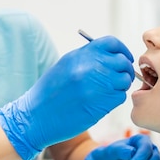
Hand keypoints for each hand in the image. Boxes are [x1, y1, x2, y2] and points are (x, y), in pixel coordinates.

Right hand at [0, 36, 134, 159]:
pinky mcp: (102, 103)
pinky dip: (115, 100)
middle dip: (124, 70)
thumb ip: (86, 59)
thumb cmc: (49, 93)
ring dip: (120, 86)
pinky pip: (120, 97)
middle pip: (122, 62)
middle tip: (119, 79)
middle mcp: (90, 66)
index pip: (111, 43)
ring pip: (124, 80)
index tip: (123, 58)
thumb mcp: (64, 66)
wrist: (36, 117)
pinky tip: (102, 103)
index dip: (122, 50)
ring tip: (107, 92)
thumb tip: (110, 56)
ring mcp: (97, 85)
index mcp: (80, 55)